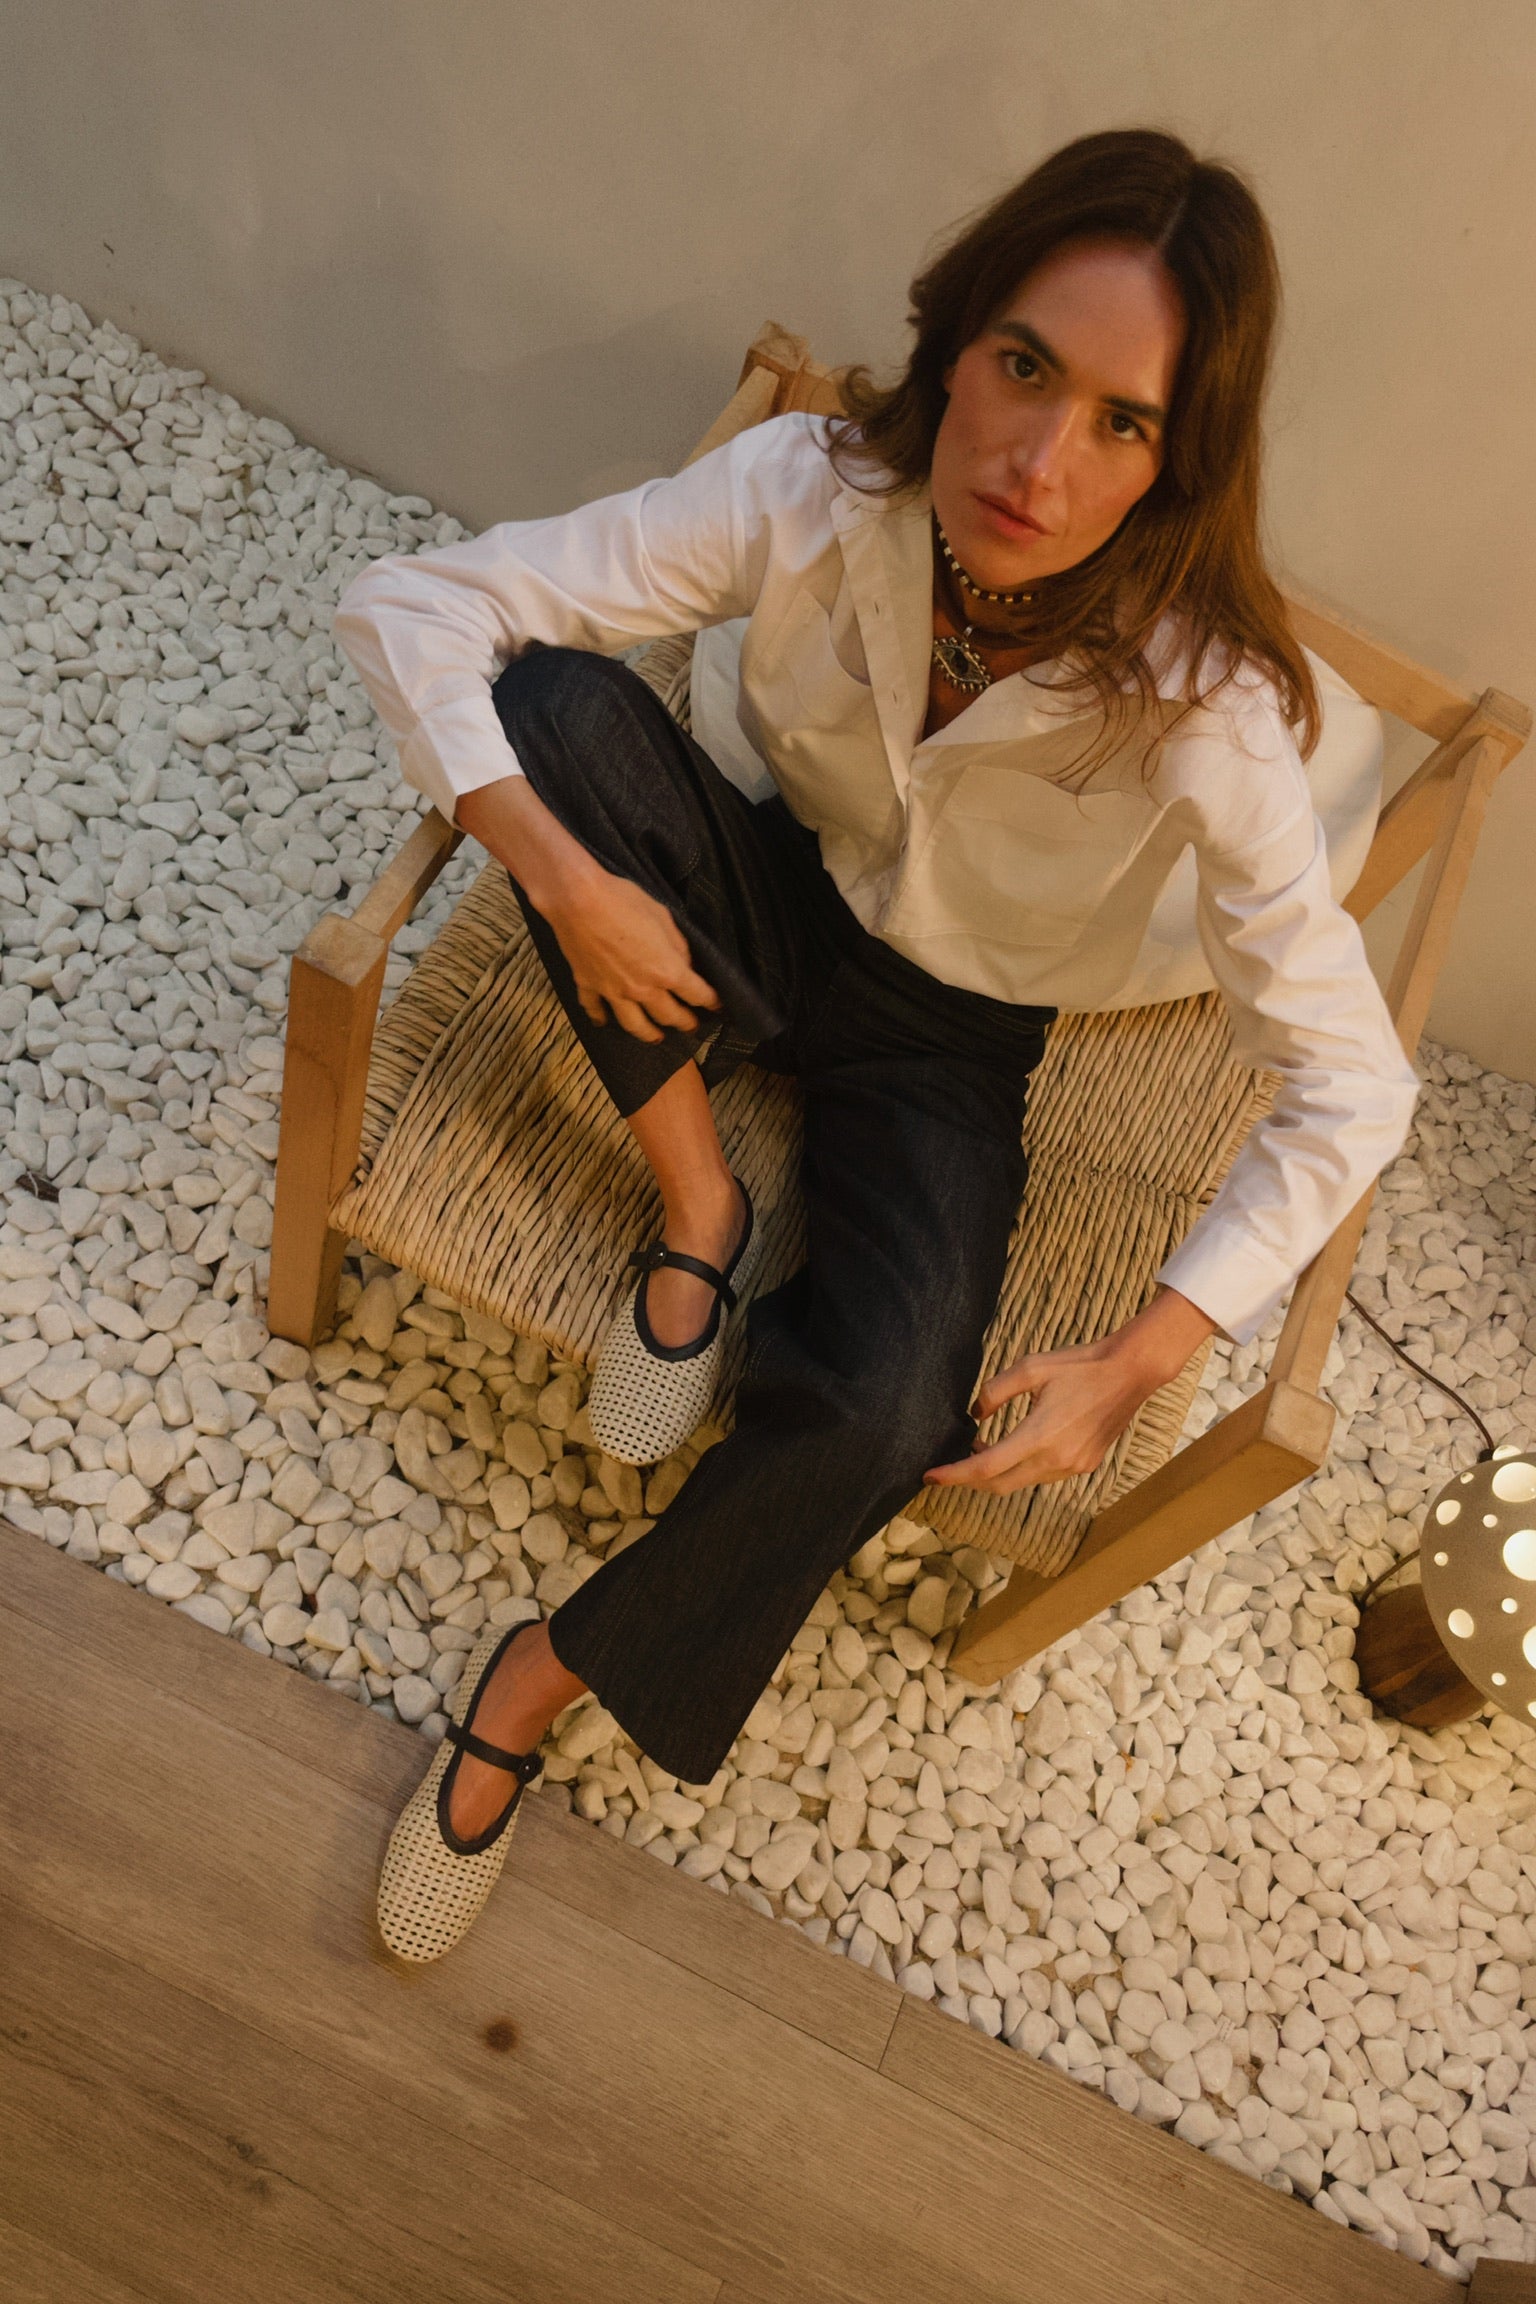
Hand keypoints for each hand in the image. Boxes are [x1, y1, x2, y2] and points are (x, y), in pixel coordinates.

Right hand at [545, 866, 722, 1043]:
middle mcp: (642, 988)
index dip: (711, 1001)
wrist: (577, 899)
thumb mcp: (663, 917)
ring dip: (649, 1034)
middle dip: (685, 1023)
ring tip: (657, 1038)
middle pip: (669, 1015)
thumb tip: (685, 962)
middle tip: (691, 1026)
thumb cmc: (623, 901)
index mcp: (666, 970)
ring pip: (635, 1025)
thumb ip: (678, 946)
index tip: (717, 1005)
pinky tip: (604, 1022)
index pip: (697, 994)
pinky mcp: (589, 985)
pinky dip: (600, 1018)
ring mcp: (613, 991)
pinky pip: (595, 1009)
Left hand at [922, 1286, 1221, 1496]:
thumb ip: (994, 1393)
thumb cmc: (1079, 1365)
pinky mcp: (1085, 1465)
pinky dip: (1020, 1469)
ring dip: (996, 1474)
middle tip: (948, 1467)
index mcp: (1039, 1435)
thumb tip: (975, 1416)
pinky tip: (1014, 1448)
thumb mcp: (1029, 1368)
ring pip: (1021, 1482)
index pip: (985, 1468)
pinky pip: (1042, 1476)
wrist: (1129, 1372)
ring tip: (980, 1449)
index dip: (953, 1475)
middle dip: (969, 1480)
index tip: (929, 1476)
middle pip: (999, 1485)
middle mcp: (1056, 1460)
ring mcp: (1073, 1466)